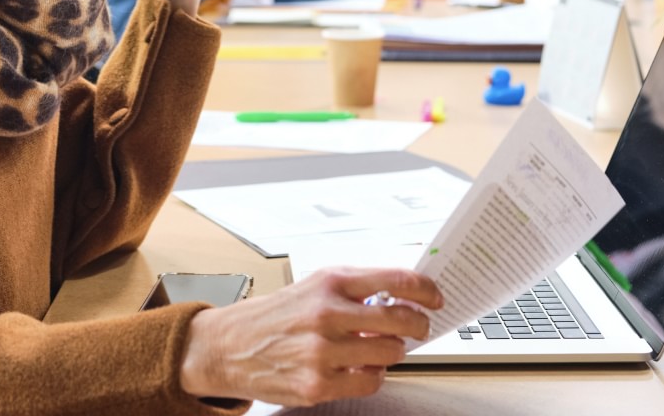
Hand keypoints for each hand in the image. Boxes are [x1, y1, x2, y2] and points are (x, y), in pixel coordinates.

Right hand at [179, 267, 442, 406]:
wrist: (229, 346)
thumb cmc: (275, 315)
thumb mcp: (313, 286)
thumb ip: (355, 288)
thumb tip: (402, 295)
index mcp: (329, 282)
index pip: (395, 280)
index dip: (425, 291)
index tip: (435, 298)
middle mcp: (327, 314)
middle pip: (401, 320)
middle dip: (418, 326)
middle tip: (418, 327)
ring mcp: (322, 351)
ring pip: (390, 353)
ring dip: (393, 351)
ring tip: (380, 347)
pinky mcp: (317, 383)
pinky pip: (371, 381)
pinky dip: (373, 374)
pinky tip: (361, 366)